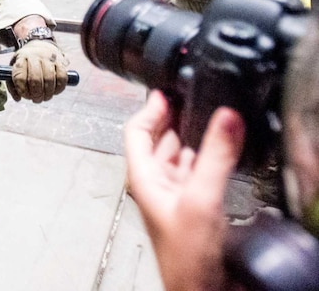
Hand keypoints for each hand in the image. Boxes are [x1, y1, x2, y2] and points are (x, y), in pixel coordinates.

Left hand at [8, 39, 68, 101]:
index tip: (24, 95)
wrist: (40, 46)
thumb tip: (18, 99)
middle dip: (36, 94)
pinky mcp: (60, 61)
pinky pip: (62, 76)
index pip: (20, 77)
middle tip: (36, 99)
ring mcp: (48, 58)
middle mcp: (34, 56)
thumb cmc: (25, 62)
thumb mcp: (14, 69)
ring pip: (49, 78)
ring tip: (45, 97)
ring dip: (48, 93)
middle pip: (35, 79)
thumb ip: (13, 85)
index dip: (22, 90)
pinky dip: (59, 87)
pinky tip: (55, 91)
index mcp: (21, 59)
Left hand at [124, 92, 244, 290]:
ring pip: (177, 154)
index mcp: (142, 177)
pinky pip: (194, 170)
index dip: (149, 109)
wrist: (200, 290)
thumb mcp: (200, 198)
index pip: (136, 132)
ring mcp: (173, 194)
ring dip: (189, 135)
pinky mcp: (192, 204)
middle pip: (158, 140)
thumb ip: (214, 156)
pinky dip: (203, 155)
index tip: (164, 91)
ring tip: (206, 115)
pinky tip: (217, 149)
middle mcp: (154, 183)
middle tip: (190, 97)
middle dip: (172, 117)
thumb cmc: (184, 258)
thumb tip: (225, 118)